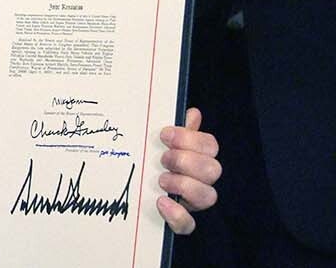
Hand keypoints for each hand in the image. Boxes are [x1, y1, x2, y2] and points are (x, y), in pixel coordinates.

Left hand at [155, 107, 220, 233]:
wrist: (126, 194)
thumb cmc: (150, 162)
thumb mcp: (159, 145)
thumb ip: (177, 130)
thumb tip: (192, 113)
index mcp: (196, 157)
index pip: (210, 146)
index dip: (190, 139)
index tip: (164, 135)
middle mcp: (200, 180)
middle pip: (212, 169)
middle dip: (186, 160)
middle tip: (163, 159)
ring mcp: (192, 203)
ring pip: (208, 196)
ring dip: (184, 184)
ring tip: (161, 179)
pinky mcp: (180, 223)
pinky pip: (188, 225)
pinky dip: (177, 215)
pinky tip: (161, 202)